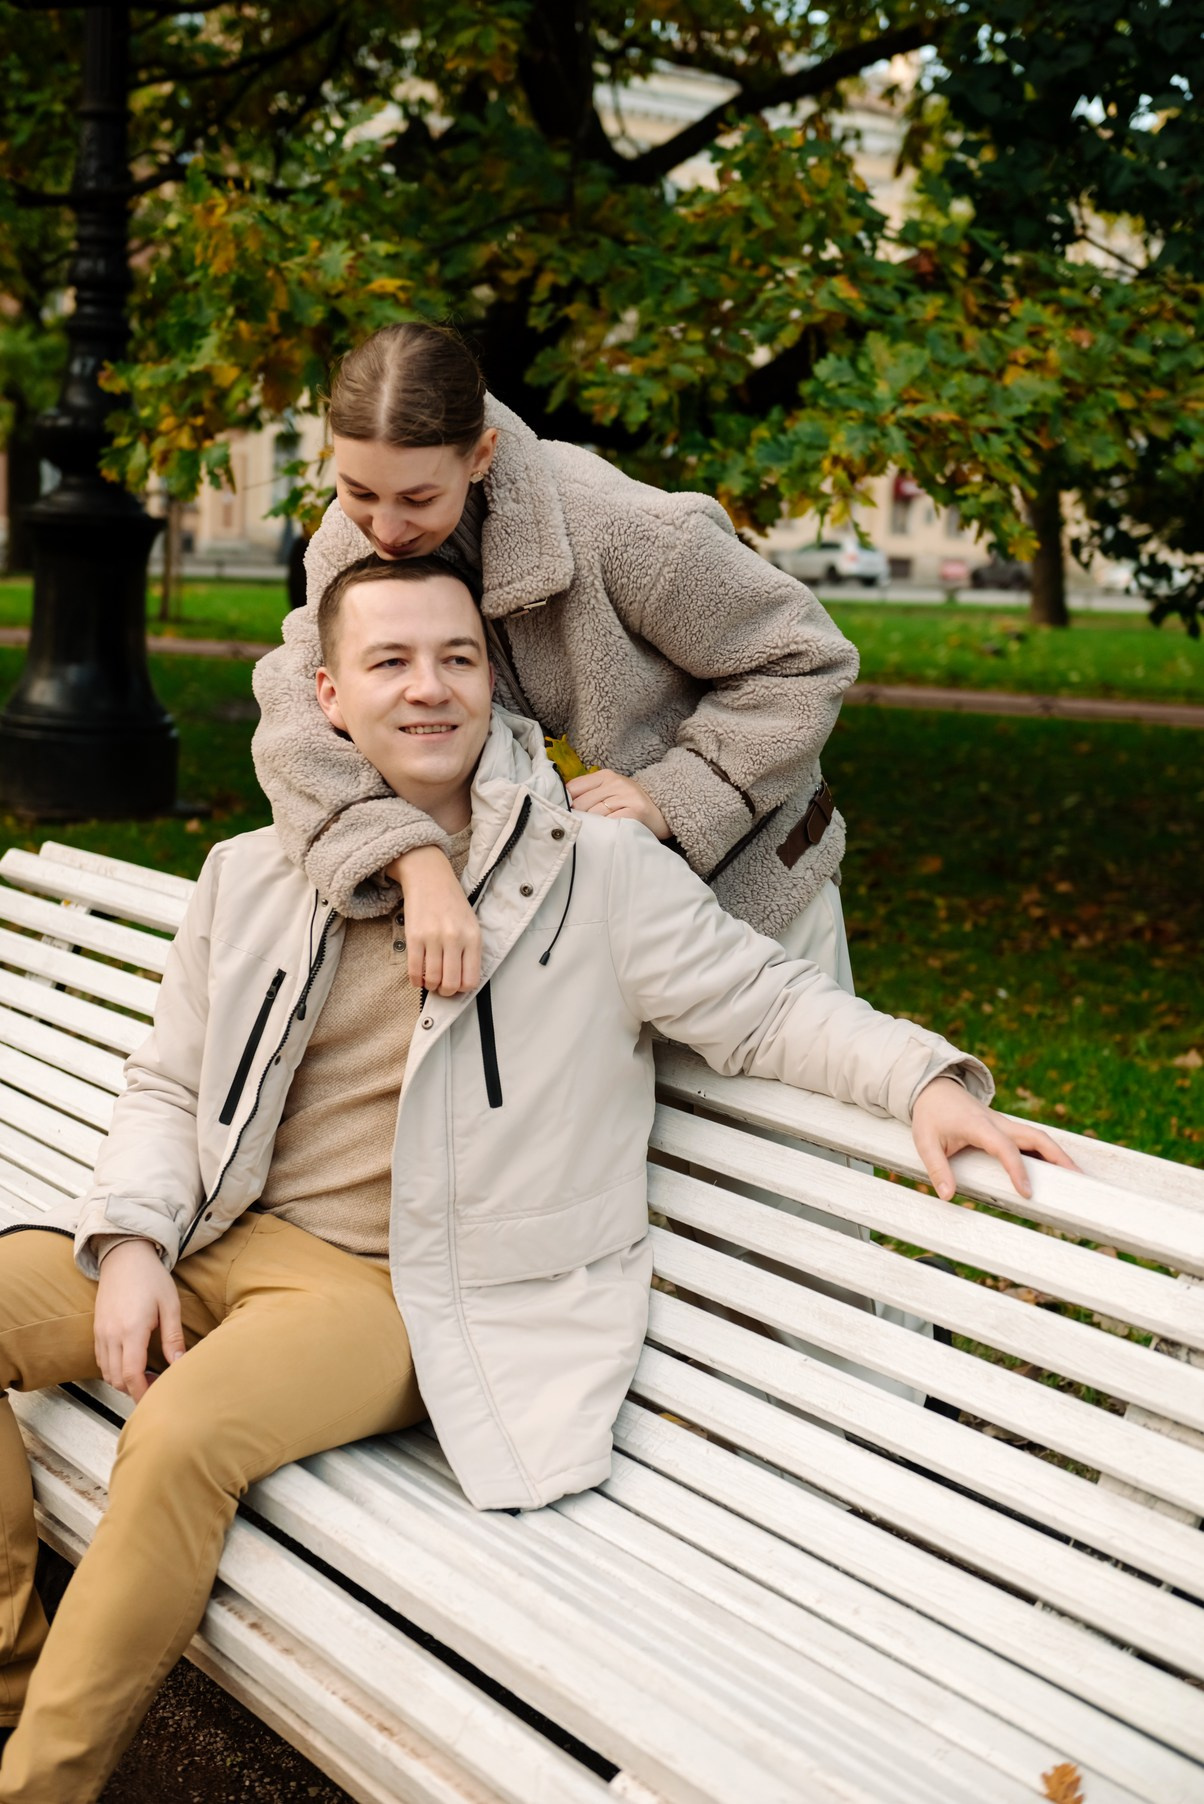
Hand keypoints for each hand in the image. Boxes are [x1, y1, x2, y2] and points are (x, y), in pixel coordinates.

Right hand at [94, 1238, 184, 1402]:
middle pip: (117, 1380)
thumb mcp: (170, 1304)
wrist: (125, 1256)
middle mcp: (111, 1335)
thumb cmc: (151, 1277)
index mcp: (131, 1330)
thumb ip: (173, 1337)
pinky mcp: (96, 1330)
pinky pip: (101, 1360)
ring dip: (123, 1381)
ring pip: (106, 1373)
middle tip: (156, 1384)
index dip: (143, 1393)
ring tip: (146, 1374)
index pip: (131, 1375)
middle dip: (134, 1390)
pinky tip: (131, 1362)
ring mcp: (100, 1333)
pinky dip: (114, 1369)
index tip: (157, 1399)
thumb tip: (180, 1364)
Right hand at [386, 844, 480, 995]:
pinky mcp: (414, 936)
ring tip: (430, 981)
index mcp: (473, 937)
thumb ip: (470, 950)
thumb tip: (463, 981)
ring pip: (432, 979)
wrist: (429, 877)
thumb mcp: (471, 924)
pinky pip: (414, 969)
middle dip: (445, 992)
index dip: (462, 989)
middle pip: (451, 983)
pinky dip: (415, 980)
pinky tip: (417, 978)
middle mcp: (455, 938)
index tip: (456, 985)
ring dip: (430, 986)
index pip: (471, 979)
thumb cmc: (451, 903)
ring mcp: (434, 938)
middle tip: (441, 988)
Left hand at [566, 770, 669, 839]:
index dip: (565, 803)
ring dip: (592, 826)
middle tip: (580, 828)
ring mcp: (627, 796)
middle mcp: (616, 783)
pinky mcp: (635, 811)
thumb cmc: (630, 803)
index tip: (564, 815)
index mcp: (606, 775)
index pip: (574, 787)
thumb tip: (562, 806)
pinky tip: (608, 832)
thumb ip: (588, 793)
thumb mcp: (610, 790)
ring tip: (595, 832)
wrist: (662, 811)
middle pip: (581, 803)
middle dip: (578, 817)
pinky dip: (606, 830)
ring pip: (594, 814)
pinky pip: (610, 823)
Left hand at [910, 1077, 1077, 1201]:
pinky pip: (1030, 1138)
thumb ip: (937, 1169)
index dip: (1017, 1169)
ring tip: (1076, 1176)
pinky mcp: (1005, 1127)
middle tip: (1077, 1179)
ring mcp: (1004, 1123)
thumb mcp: (925, 1141)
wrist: (934, 1088)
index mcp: (979, 1126)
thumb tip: (948, 1196)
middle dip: (1058, 1157)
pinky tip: (1055, 1169)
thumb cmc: (930, 1115)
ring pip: (1038, 1136)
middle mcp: (998, 1122)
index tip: (1027, 1192)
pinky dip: (1046, 1152)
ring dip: (1058, 1154)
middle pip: (1036, 1136)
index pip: (1004, 1148)